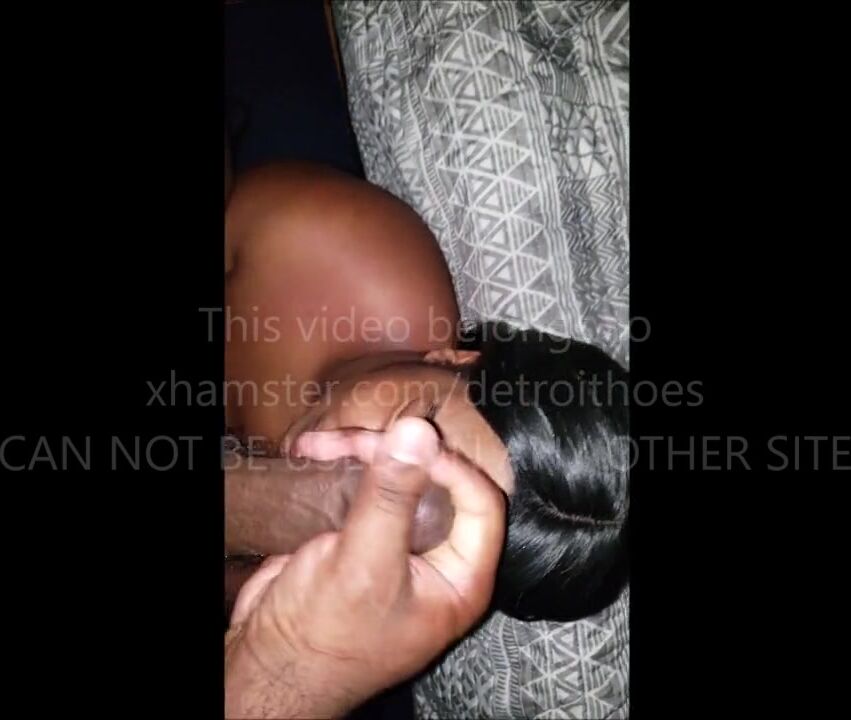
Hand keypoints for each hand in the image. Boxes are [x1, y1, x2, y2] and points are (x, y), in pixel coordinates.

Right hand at [224, 417, 505, 718]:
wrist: (269, 663)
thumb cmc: (324, 640)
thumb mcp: (364, 566)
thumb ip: (392, 500)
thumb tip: (420, 433)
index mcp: (459, 578)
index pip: (480, 505)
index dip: (451, 469)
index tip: (410, 446)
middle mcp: (435, 559)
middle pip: (436, 483)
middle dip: (396, 453)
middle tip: (355, 441)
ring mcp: (396, 544)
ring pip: (397, 479)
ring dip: (362, 452)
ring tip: (322, 444)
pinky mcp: (361, 535)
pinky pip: (365, 488)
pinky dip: (341, 466)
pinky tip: (313, 451)